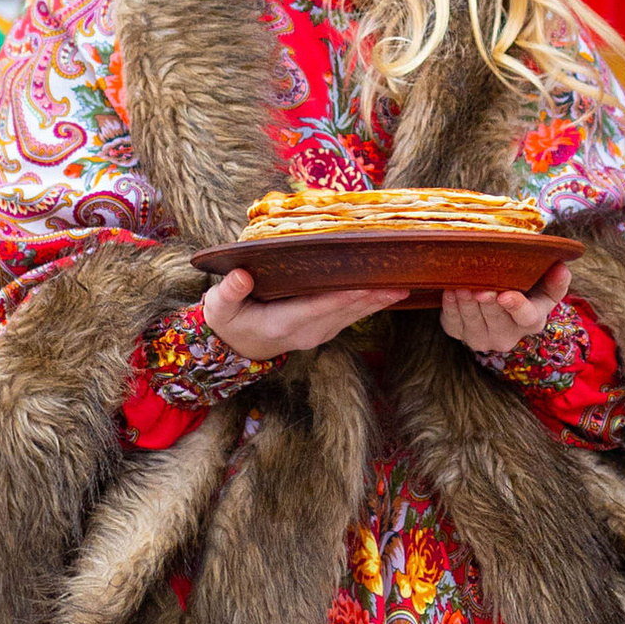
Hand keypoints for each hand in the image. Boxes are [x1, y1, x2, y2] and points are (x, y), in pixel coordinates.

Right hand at [200, 268, 392, 356]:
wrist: (237, 347)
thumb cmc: (229, 321)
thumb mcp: (221, 307)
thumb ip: (229, 292)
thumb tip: (241, 276)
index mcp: (282, 324)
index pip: (318, 307)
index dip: (343, 296)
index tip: (366, 283)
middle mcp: (307, 332)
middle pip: (345, 311)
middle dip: (372, 295)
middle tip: (400, 278)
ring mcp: (319, 333)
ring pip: (354, 315)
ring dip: (378, 301)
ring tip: (404, 284)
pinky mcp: (326, 330)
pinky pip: (352, 316)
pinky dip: (371, 303)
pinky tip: (389, 291)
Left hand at [440, 260, 571, 357]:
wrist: (501, 299)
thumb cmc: (526, 289)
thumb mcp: (546, 287)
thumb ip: (557, 280)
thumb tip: (562, 269)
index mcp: (532, 321)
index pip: (526, 317)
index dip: (516, 307)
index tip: (506, 296)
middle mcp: (506, 336)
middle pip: (496, 321)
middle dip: (487, 304)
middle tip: (480, 288)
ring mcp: (481, 338)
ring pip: (473, 323)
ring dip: (467, 304)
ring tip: (462, 286)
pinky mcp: (459, 333)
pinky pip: (453, 324)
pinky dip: (450, 308)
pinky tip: (449, 291)